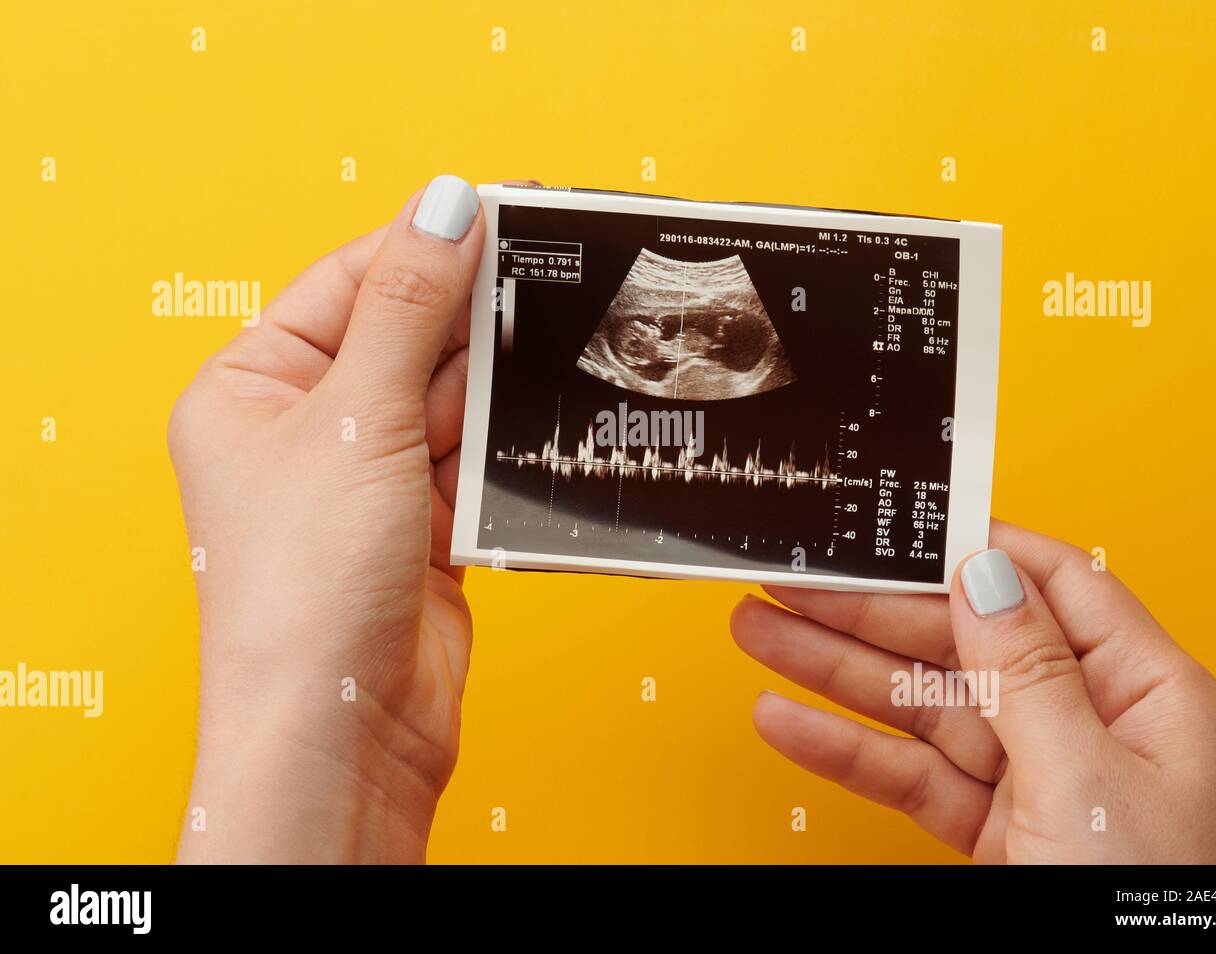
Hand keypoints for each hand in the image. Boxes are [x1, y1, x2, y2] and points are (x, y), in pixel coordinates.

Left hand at [170, 175, 483, 862]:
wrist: (345, 732)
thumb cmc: (304, 591)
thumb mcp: (358, 419)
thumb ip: (409, 309)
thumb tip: (446, 207)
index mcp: (249, 388)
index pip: (347, 282)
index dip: (422, 243)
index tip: (497, 207)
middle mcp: (302, 431)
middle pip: (405, 337)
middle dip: (467, 324)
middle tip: (538, 282)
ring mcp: (364, 482)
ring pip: (449, 401)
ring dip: (489, 395)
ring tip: (536, 372)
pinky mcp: (419, 528)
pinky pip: (472, 461)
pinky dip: (500, 453)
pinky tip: (526, 436)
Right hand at [730, 520, 1215, 862]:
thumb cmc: (1153, 913)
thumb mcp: (1091, 783)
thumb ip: (1029, 675)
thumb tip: (985, 574)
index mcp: (1151, 695)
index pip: (1053, 585)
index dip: (968, 547)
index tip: (896, 525)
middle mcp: (1094, 728)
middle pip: (964, 643)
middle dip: (868, 614)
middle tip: (790, 584)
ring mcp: (1040, 782)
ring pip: (922, 708)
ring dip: (835, 673)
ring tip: (761, 635)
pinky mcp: (996, 832)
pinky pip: (911, 775)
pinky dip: (847, 751)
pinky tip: (790, 722)